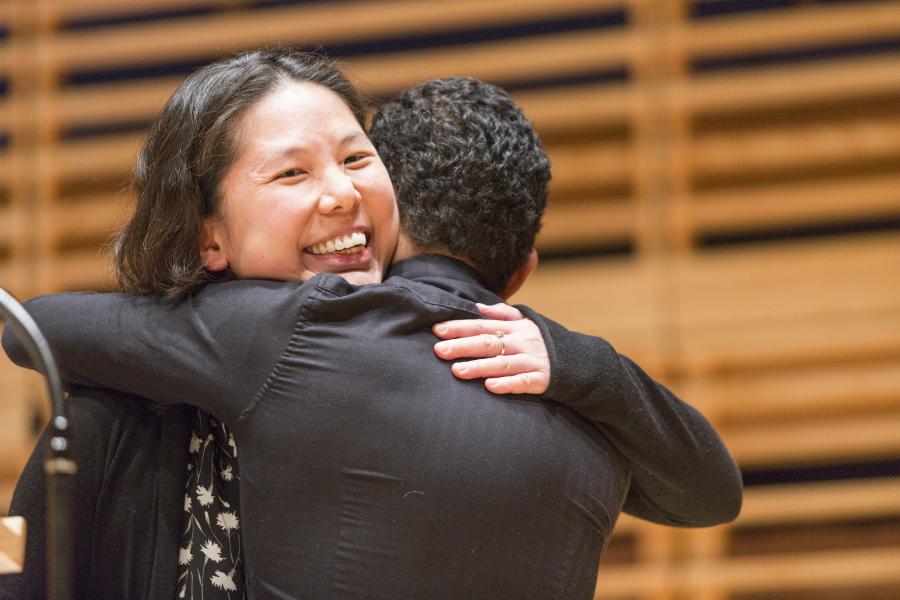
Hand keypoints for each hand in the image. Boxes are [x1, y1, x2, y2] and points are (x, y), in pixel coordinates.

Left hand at [433, 302, 549, 394]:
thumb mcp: (526, 322)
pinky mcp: (542, 380)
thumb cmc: (542, 342)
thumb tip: (478, 307)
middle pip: (488, 343)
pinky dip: (507, 384)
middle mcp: (522, 342)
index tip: (437, 331)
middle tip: (439, 351)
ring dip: (479, 367)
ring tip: (457, 371)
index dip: (460, 327)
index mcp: (515, 328)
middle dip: (463, 346)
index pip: (482, 325)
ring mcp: (532, 361)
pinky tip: (490, 387)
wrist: (578, 362)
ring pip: (502, 363)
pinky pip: (523, 382)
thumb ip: (502, 314)